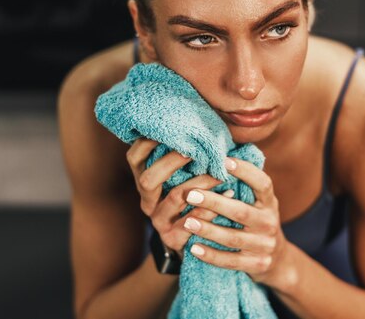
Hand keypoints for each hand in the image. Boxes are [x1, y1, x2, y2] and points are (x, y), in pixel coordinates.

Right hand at [126, 138, 232, 259]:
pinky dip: (212, 205)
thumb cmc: (196, 195)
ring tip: (220, 173)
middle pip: (148, 179)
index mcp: (144, 180)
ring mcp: (158, 220)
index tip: (171, 129)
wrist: (197, 240)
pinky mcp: (173, 238)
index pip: (134, 157)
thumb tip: (202, 124)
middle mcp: (147, 200)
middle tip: (195, 150)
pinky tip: (230, 192)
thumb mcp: (186, 174)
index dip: (148, 142)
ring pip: (175, 197)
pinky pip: (192, 220)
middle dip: (172, 162)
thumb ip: (187, 154)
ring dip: (200, 182)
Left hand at [180, 157, 288, 285]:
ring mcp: (264, 245)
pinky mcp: (256, 265)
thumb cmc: (257, 220)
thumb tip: (217, 154)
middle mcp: (269, 222)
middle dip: (214, 202)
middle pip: (241, 211)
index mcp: (269, 202)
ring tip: (187, 221)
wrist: (278, 259)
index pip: (262, 183)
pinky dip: (211, 255)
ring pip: (232, 238)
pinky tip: (194, 247)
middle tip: (190, 194)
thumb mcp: (258, 202)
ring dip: (208, 229)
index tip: (224, 161)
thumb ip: (243, 185)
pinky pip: (230, 261)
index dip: (245, 171)